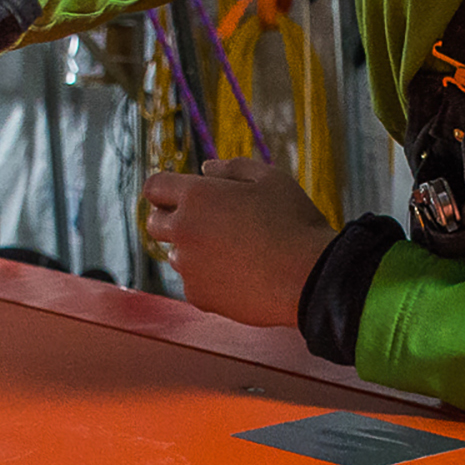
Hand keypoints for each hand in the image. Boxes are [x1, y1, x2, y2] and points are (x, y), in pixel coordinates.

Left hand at [140, 158, 336, 328]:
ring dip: (193, 249)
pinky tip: (239, 274)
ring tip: (233, 250)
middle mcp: (184, 231)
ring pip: (176, 255)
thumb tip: (206, 168)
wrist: (310, 277)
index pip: (154, 186)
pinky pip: (193, 283)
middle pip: (154, 223)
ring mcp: (189, 267)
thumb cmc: (294, 223)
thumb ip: (232, 168)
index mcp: (196, 196)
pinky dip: (208, 278)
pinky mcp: (200, 296)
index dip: (165, 188)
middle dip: (171, 218)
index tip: (179, 193)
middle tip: (205, 220)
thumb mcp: (270, 179)